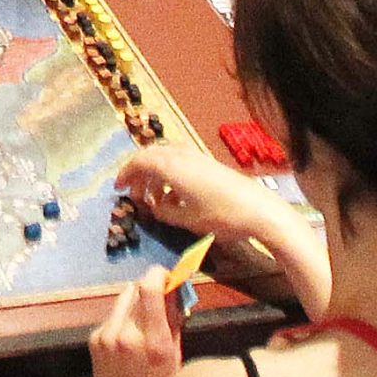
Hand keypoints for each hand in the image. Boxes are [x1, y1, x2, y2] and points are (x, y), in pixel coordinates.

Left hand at [88, 272, 184, 376]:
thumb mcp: (175, 361)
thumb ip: (175, 324)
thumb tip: (177, 294)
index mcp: (153, 342)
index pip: (150, 288)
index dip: (160, 275)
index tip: (169, 276)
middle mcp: (126, 334)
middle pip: (136, 288)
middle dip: (151, 288)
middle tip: (163, 296)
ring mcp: (106, 336)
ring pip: (123, 300)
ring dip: (136, 302)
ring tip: (147, 319)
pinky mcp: (94, 340)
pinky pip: (112, 317)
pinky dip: (124, 318)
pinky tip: (131, 336)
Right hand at [116, 139, 265, 248]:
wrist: (259, 210)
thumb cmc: (220, 216)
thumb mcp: (187, 220)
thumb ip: (164, 213)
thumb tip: (154, 208)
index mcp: (171, 166)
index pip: (139, 161)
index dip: (125, 173)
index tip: (118, 189)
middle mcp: (181, 155)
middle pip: (151, 155)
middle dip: (139, 173)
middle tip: (134, 194)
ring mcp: (196, 157)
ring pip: (165, 157)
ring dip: (155, 174)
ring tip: (155, 200)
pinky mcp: (208, 163)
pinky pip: (179, 161)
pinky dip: (169, 174)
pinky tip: (175, 197)